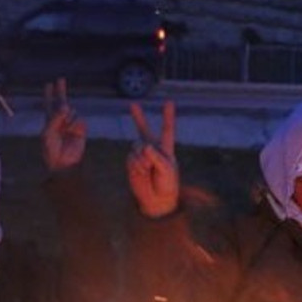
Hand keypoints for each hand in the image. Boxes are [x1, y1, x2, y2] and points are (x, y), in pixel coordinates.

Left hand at [41, 78, 86, 170]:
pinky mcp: (81, 131)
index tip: (49, 84)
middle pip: (61, 103)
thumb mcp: (48, 133)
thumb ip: (56, 118)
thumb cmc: (51, 149)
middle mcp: (60, 122)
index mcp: (49, 122)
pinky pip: (80, 121)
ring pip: (72, 112)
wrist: (63, 163)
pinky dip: (75, 124)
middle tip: (61, 79)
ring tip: (64, 128)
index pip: (49, 105)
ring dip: (68, 115)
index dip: (49, 94)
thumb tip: (68, 107)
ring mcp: (71, 125)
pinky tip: (72, 132)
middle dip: (61, 92)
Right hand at [127, 100, 179, 217]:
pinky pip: (132, 158)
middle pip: (144, 130)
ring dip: (143, 158)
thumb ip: (157, 157)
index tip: (169, 102)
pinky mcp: (132, 162)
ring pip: (137, 147)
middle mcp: (152, 149)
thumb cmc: (167, 184)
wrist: (156, 199)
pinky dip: (137, 165)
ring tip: (148, 169)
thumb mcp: (167, 170)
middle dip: (138, 117)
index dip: (168, 116)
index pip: (167, 130)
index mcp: (166, 148)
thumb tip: (145, 146)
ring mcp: (140, 155)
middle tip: (132, 104)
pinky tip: (142, 172)